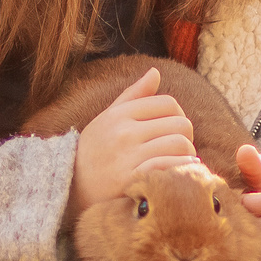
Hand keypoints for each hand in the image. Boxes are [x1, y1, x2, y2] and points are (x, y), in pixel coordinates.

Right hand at [70, 67, 198, 212]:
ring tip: (182, 160)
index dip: (178, 115)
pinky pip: (170, 166)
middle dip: (186, 136)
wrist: (72, 189)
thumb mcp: (108, 118)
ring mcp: (128, 157)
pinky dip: (182, 168)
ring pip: (180, 144)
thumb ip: (133, 95)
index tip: (173, 129)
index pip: (168, 103)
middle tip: (179, 148)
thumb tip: (155, 72)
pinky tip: (183, 171)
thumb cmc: (94, 151)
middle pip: (180, 124)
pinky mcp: (133, 180)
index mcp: (119, 114)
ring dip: (188, 155)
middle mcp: (124, 132)